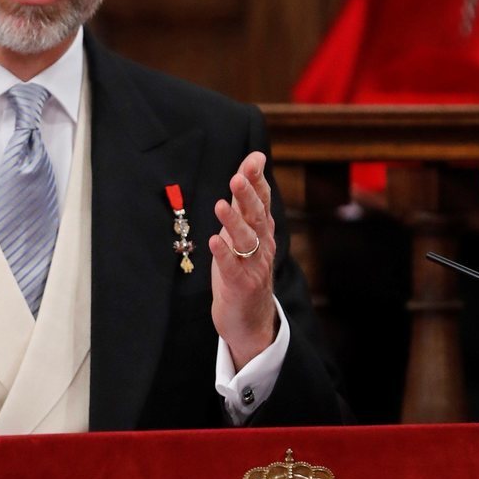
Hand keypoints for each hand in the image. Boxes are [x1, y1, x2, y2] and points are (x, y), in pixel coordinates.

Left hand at [209, 151, 276, 370]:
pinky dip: (224, 255)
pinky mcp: (240, 286)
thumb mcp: (244, 230)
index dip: (258, 181)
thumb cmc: (244, 268)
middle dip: (248, 197)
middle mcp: (262, 246)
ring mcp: (254, 266)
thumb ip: (245, 199)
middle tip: (238, 178)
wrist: (251, 319)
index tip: (254, 160)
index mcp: (263, 231)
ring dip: (234, 222)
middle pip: (257, 217)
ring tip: (220, 205)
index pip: (263, 201)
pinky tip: (215, 241)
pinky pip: (233, 268)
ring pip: (246, 241)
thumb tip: (252, 160)